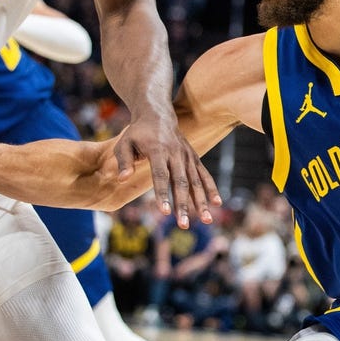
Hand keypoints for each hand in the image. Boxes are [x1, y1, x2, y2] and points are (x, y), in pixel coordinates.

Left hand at [113, 111, 218, 227]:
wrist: (158, 114)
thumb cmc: (137, 132)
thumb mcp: (124, 143)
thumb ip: (123, 161)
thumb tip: (122, 179)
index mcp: (158, 150)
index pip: (161, 175)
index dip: (163, 194)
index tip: (164, 212)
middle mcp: (176, 154)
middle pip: (181, 183)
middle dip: (184, 205)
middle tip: (183, 225)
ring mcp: (187, 156)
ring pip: (196, 182)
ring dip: (201, 202)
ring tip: (206, 220)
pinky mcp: (193, 158)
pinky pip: (204, 175)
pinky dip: (211, 189)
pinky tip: (217, 204)